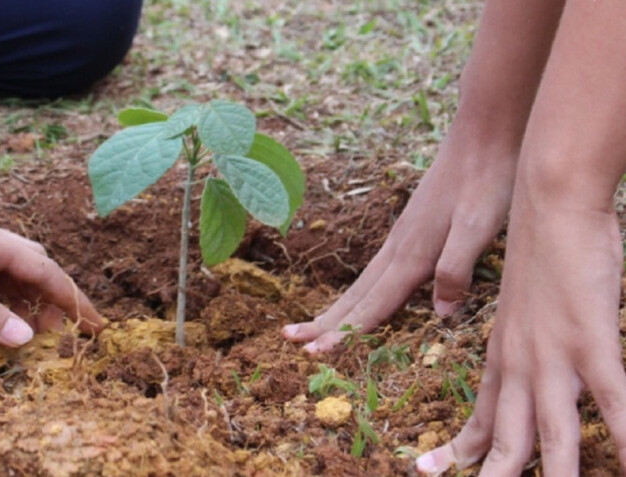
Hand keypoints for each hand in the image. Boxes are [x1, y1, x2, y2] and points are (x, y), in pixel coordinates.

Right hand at [283, 130, 514, 351]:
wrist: (483, 132)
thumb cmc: (486, 179)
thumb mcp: (479, 226)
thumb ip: (456, 268)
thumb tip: (439, 314)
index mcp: (412, 253)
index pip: (374, 304)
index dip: (346, 332)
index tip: (315, 354)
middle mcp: (399, 247)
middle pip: (356, 295)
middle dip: (324, 322)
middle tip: (290, 339)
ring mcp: (401, 237)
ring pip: (363, 282)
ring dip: (337, 307)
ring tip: (311, 324)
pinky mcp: (409, 229)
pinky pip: (376, 270)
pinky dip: (360, 291)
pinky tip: (362, 295)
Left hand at [416, 201, 625, 475]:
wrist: (547, 203)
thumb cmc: (540, 253)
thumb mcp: (521, 308)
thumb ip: (522, 344)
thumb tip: (525, 364)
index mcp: (503, 355)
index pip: (481, 416)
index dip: (460, 451)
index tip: (426, 471)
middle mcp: (520, 365)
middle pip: (507, 439)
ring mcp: (555, 358)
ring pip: (552, 437)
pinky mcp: (592, 342)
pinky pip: (614, 403)